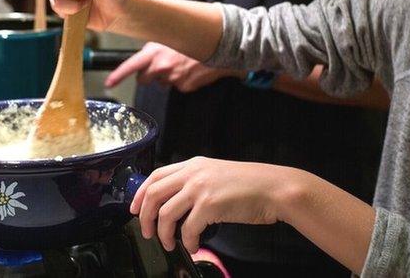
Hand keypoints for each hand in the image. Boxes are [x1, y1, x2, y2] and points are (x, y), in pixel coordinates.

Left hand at [105, 42, 238, 91]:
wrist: (219, 45)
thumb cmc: (193, 37)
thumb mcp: (169, 35)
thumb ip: (155, 47)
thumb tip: (147, 54)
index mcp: (155, 52)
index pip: (131, 66)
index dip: (118, 76)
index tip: (108, 84)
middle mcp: (162, 66)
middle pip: (144, 79)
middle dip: (148, 75)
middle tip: (159, 66)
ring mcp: (173, 78)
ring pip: (162, 82)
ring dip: (167, 75)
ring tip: (181, 62)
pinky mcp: (185, 86)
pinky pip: (178, 85)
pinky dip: (182, 79)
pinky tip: (191, 68)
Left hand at [130, 157, 300, 252]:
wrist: (274, 189)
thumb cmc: (251, 186)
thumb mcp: (217, 174)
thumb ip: (196, 182)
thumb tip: (177, 202)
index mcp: (194, 164)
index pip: (155, 175)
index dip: (140, 194)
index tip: (135, 208)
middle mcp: (193, 173)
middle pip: (153, 194)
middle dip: (144, 217)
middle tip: (147, 232)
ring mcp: (200, 188)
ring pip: (165, 213)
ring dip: (163, 233)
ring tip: (170, 243)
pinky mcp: (209, 205)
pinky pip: (187, 229)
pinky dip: (187, 241)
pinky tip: (194, 246)